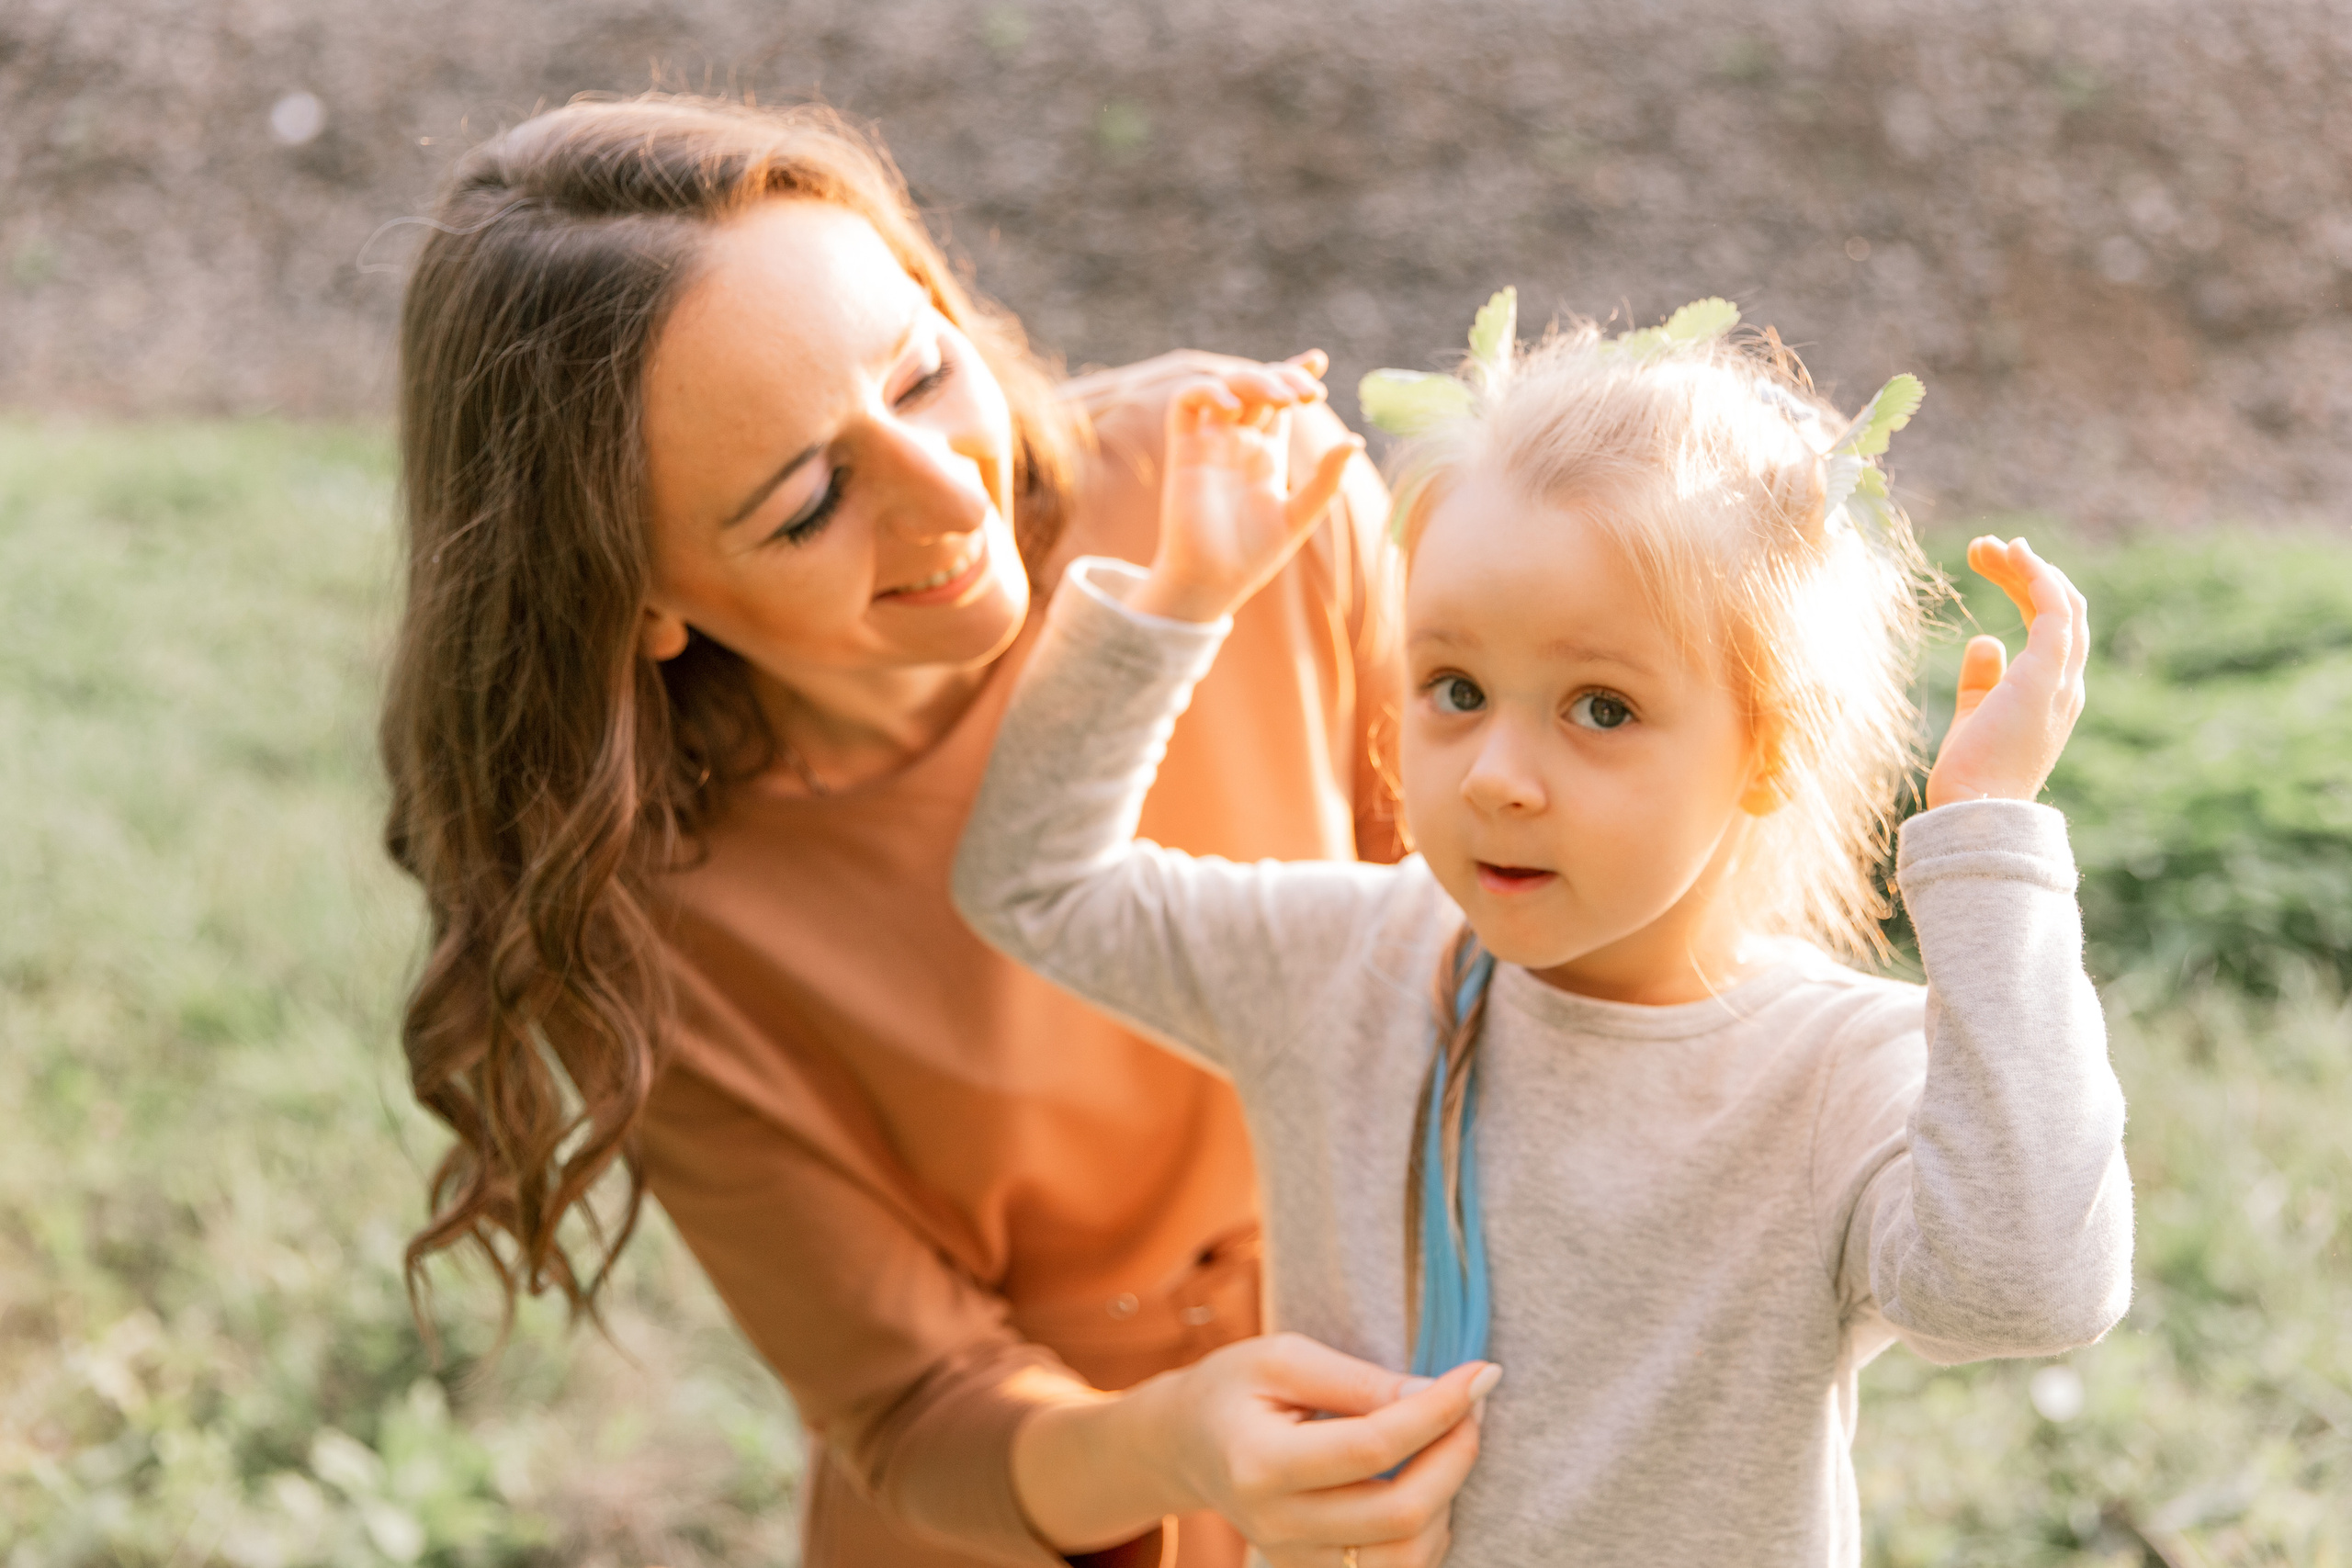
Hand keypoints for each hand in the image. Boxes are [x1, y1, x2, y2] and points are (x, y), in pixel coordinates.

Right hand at [1012, 1333, 1495, 1566]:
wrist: (1185, 1445)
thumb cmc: (1234, 1389)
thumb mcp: (1284, 1357)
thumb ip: (1360, 1381)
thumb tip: (1438, 1394)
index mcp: (1258, 1464)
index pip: (1372, 1447)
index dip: (1437, 1411)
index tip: (1480, 1374)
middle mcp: (1276, 1526)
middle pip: (1398, 1515)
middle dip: (1455, 1456)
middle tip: (1472, 1405)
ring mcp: (1295, 1561)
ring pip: (1406, 1557)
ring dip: (1448, 1498)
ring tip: (1447, 1441)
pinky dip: (1428, 1527)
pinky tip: (1424, 1480)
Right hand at [1129, 352, 1363, 623]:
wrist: (1213, 582)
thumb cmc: (1253, 555)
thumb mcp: (1300, 515)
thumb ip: (1325, 480)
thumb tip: (1354, 441)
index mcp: (1265, 453)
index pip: (1279, 399)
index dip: (1294, 372)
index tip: (1318, 360)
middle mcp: (1237, 442)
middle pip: (1257, 386)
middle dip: (1283, 377)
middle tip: (1309, 393)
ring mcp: (1209, 443)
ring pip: (1225, 387)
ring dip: (1253, 380)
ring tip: (1282, 398)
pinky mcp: (1183, 450)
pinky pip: (1185, 404)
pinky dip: (1206, 392)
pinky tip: (1234, 404)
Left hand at [1924, 536, 2089, 808]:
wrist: (1974, 810)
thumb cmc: (1971, 775)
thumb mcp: (1973, 717)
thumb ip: (1981, 681)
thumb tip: (1985, 640)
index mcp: (2052, 695)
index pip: (2051, 627)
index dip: (2025, 587)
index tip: (1988, 562)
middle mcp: (2065, 685)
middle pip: (2060, 609)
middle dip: (2024, 571)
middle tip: (1982, 546)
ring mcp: (2060, 680)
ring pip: (2062, 604)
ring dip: (2028, 566)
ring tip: (1988, 544)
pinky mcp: (2046, 675)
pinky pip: (2056, 612)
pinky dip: (2039, 577)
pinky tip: (2016, 556)